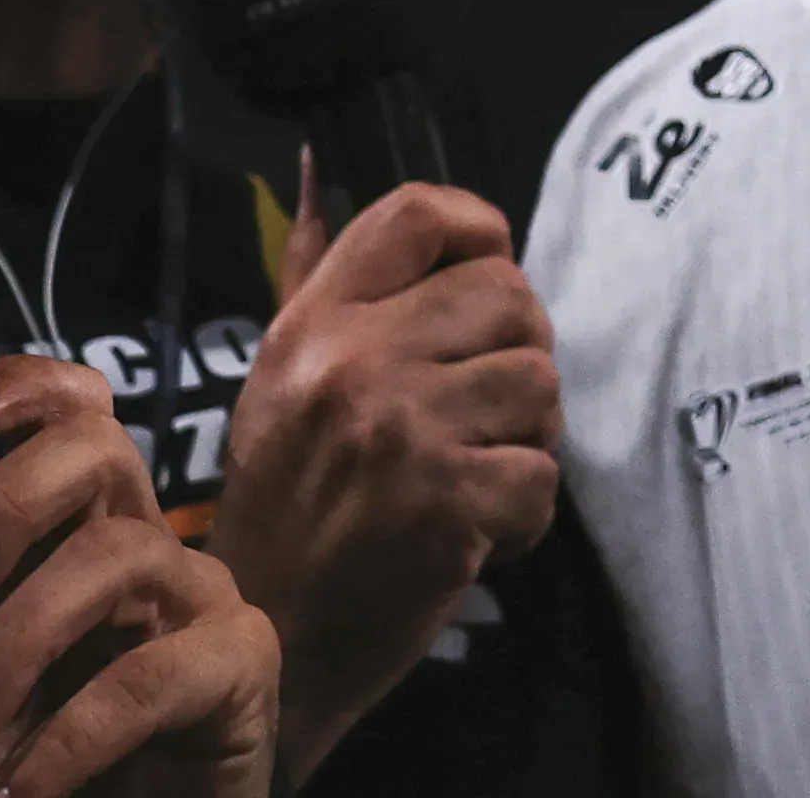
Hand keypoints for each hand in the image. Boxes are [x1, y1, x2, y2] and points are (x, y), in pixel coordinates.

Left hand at [0, 360, 272, 797]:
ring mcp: (199, 610)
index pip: (78, 418)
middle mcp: (142, 558)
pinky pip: (159, 673)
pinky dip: (74, 734)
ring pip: (124, 555)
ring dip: (21, 641)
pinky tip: (20, 791)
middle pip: (102, 450)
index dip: (29, 388)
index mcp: (68, 546)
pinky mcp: (238, 677)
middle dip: (7, 506)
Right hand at [211, 186, 556, 721]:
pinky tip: (474, 536)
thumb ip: (311, 273)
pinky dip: (524, 516)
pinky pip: (543, 476)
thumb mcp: (278, 380)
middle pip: (510, 296)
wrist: (266, 645)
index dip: (478, 228)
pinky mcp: (447, 505)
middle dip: (516, 355)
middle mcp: (353, 363)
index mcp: (311, 326)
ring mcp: (402, 433)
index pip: (417, 213)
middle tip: (480, 414)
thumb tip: (316, 164)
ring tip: (470, 476)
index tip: (486, 274)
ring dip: (525, 439)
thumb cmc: (283, 505)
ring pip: (540, 384)